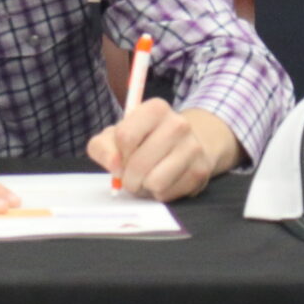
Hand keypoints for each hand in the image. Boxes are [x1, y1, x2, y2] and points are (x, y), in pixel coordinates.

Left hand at [87, 101, 242, 200]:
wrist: (184, 145)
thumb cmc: (142, 140)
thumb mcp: (115, 136)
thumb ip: (102, 147)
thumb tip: (113, 164)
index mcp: (156, 108)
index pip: (125, 137)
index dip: (118, 155)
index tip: (122, 157)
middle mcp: (179, 124)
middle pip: (139, 163)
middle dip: (128, 177)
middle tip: (131, 175)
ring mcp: (193, 148)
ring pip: (155, 182)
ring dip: (144, 187)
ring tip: (147, 178)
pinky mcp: (200, 171)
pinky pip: (168, 194)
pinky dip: (159, 193)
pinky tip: (163, 182)